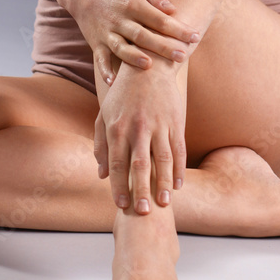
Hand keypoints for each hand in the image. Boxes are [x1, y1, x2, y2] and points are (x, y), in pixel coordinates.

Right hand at [68, 0, 199, 86]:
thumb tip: (173, 9)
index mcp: (131, 3)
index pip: (158, 18)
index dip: (176, 28)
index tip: (194, 36)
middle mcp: (119, 19)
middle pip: (143, 35)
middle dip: (163, 46)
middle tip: (182, 56)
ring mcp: (106, 32)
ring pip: (121, 48)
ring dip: (134, 58)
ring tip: (150, 67)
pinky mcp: (96, 43)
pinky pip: (100, 59)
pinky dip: (105, 71)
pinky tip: (114, 82)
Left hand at [94, 61, 185, 212]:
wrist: (149, 65)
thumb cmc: (123, 92)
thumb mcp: (105, 114)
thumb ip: (101, 144)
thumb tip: (102, 174)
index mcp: (117, 127)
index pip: (117, 164)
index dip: (119, 187)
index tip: (121, 206)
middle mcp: (138, 128)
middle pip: (139, 166)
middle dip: (141, 191)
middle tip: (142, 214)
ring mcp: (159, 125)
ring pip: (162, 160)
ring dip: (162, 184)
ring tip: (163, 203)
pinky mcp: (175, 121)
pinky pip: (179, 149)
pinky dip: (179, 169)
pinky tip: (177, 185)